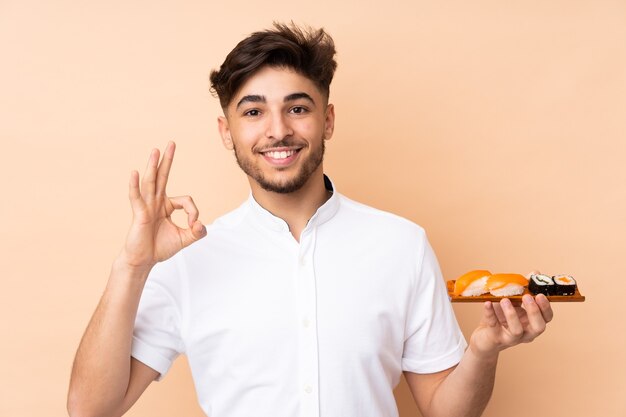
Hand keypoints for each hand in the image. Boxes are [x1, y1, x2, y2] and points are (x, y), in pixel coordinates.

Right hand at [119, 141, 206, 271]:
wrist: (143, 260)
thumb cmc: (160, 248)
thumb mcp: (184, 239)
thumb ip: (197, 232)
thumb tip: (202, 224)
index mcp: (166, 205)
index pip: (185, 200)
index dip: (193, 211)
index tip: (194, 224)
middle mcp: (156, 202)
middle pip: (163, 177)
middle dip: (168, 160)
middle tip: (171, 143)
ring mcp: (146, 206)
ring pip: (151, 182)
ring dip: (153, 166)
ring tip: (155, 150)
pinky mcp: (138, 213)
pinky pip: (136, 196)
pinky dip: (135, 185)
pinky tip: (135, 173)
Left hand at [469, 294, 552, 358]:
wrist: (485, 335)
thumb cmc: (501, 316)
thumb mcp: (514, 301)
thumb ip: (524, 288)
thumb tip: (535, 273)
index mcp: (533, 323)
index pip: (547, 318)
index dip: (546, 307)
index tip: (540, 294)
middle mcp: (526, 333)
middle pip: (538, 327)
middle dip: (534, 311)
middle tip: (527, 297)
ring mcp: (511, 337)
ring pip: (517, 330)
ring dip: (512, 314)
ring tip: (505, 300)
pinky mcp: (495, 338)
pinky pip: (494, 325)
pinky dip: (490, 313)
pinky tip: (487, 303)